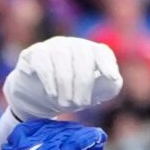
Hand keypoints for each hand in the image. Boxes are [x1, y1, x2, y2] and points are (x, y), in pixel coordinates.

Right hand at [5, 38, 121, 120]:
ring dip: (64, 83)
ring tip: (63, 104)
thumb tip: (114, 77)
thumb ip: (108, 86)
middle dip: (82, 82)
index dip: (107, 64)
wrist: (39, 100)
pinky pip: (42, 59)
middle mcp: (73, 45)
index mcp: (91, 53)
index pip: (101, 52)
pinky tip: (52, 93)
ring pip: (61, 55)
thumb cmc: (72, 95)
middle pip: (82, 54)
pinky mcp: (35, 52)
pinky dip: (49, 78)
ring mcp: (54, 46)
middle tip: (78, 104)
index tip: (111, 77)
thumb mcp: (93, 95)